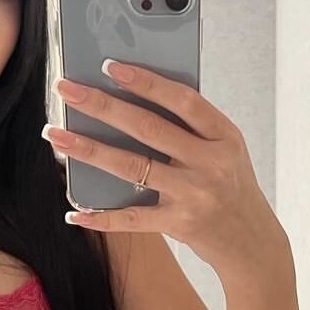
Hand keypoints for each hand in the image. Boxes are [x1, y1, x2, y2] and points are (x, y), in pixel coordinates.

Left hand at [42, 60, 282, 271]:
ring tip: (56, 135)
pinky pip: (132, 218)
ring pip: (132, 167)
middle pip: (148, 128)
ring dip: (89, 149)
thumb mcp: (226, 152)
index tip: (110, 66)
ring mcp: (194, 195)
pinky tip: (74, 211)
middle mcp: (211, 163)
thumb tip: (133, 99)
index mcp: (224, 136)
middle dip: (102, 106)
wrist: (253, 243)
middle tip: (67, 90)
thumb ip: (192, 129)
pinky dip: (101, 216)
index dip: (146, 82)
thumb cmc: (232, 188)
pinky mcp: (179, 224)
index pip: (182, 100)